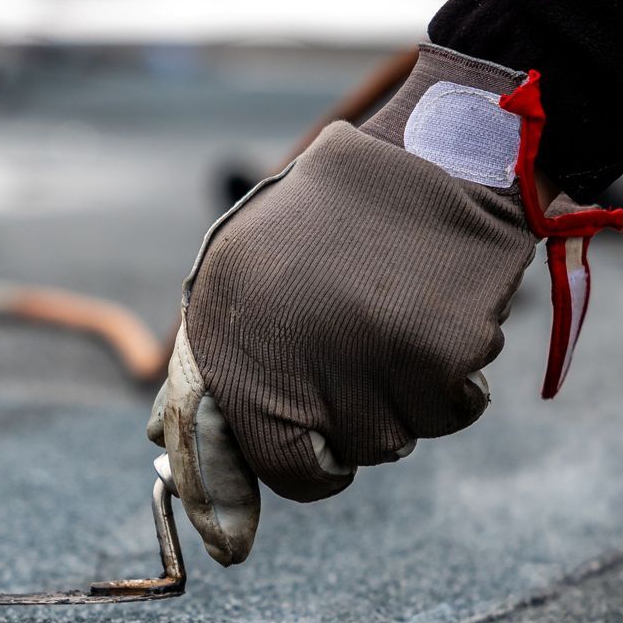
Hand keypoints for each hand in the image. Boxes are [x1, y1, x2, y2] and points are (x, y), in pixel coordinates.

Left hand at [150, 45, 622, 565]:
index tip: (322, 456)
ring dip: (409, 397)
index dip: (303, 469)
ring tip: (402, 318)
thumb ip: (208, 357)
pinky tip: (443, 317)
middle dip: (360, 423)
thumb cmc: (330, 213)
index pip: (270, 465)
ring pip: (401, 438)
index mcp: (233, 346)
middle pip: (346, 458)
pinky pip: (455, 411)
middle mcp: (295, 367)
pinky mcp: (440, 359)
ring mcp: (370, 368)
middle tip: (369, 350)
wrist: (434, 153)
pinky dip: (457, 379)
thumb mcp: (236, 267)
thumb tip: (164, 440)